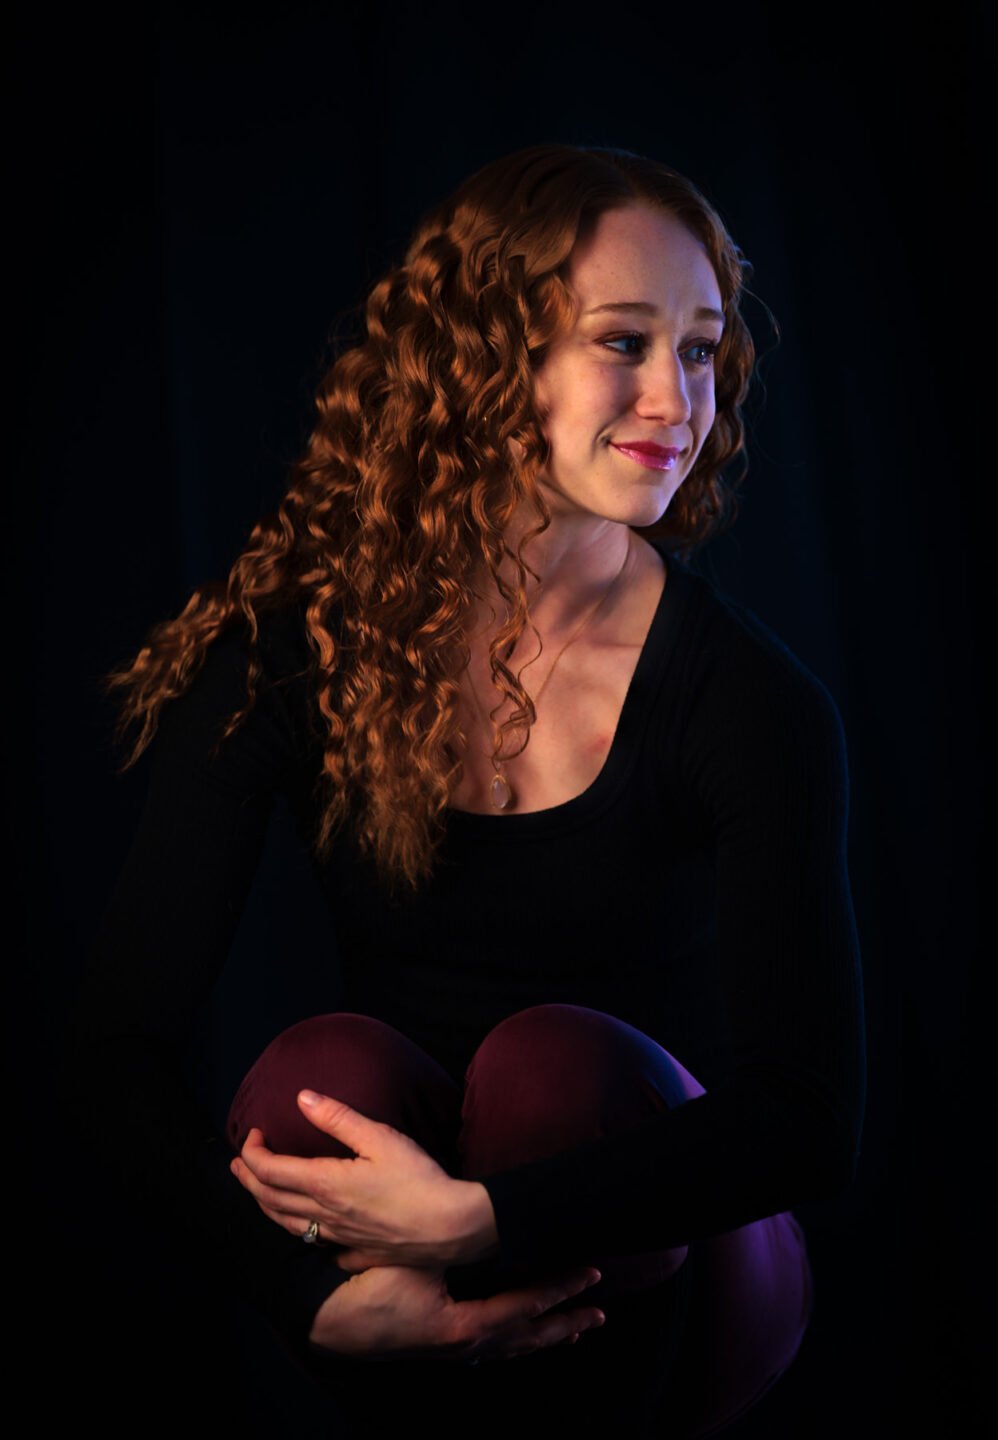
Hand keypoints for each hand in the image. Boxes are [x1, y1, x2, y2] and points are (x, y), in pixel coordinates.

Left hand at [230, 1091, 498, 1270]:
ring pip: (286, 1225)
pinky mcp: (355, 1252)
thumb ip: (338, 1118)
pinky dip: (297, 1232)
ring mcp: (337, 1238)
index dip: (252, 1153)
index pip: (270, 1170)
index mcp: (324, 1183)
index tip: (253, 1134)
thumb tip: (303, 1097)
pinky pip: (314, 1245)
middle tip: (239, 1163)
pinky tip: (304, 1228)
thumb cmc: (419, 1180)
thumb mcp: (380, 1138)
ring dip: (264, 1205)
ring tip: (258, 1192)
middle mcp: (323, 1215)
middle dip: (247, 1179)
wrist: (451, 1227)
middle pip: (269, 1199)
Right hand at [307, 1262, 606, 1363]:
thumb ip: (453, 1250)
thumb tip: (487, 1227)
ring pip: (510, 1349)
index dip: (560, 1290)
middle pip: (527, 1338)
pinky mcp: (438, 1348)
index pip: (525, 1306)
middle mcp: (465, 1345)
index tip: (590, 1275)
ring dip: (543, 1337)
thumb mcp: (416, 1262)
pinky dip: (514, 1344)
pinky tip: (517, 1341)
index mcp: (465, 1325)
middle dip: (565, 1322)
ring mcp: (452, 1351)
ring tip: (573, 1331)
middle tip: (598, 1313)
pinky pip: (490, 1350)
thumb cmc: (371, 1289)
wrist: (328, 1321)